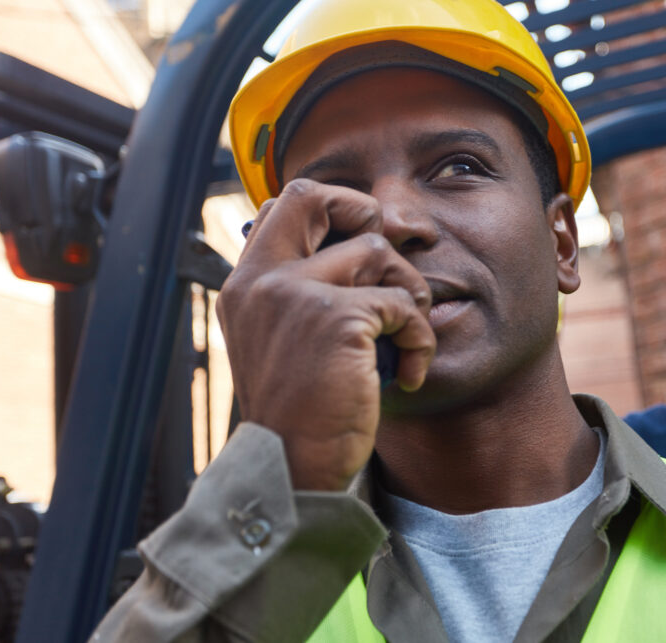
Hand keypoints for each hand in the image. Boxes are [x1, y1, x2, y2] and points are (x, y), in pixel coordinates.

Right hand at [216, 180, 434, 489]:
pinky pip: (403, 303)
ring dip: (409, 292)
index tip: (360, 243)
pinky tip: (410, 373)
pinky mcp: (338, 318)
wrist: (292, 469)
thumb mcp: (283, 344)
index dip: (330, 208)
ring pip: (377, 251)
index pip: (281, 207)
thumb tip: (360, 253)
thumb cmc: (299, 414)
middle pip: (314, 195)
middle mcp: (262, 281)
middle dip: (364, 213)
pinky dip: (421, 337)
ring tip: (408, 336)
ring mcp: (296, 294)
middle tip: (385, 260)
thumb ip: (302, 297)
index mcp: (244, 285)